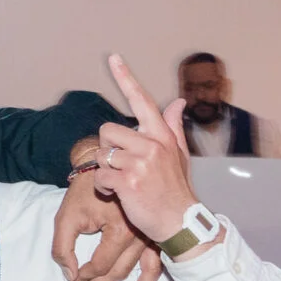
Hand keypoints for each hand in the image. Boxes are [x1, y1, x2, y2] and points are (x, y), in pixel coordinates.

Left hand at [52, 171, 163, 280]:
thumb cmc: (85, 190)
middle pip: (120, 271)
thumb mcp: (66, 216)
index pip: (101, 264)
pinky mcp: (155, 235)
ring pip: (145, 272)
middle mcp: (140, 236)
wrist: (106, 166)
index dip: (85, 276)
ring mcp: (151, 236)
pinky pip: (157, 264)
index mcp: (120, 229)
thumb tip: (71, 274)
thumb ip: (63, 247)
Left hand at [95, 55, 209, 251]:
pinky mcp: (128, 181)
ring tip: (123, 182)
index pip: (142, 100)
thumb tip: (177, 101)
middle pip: (107, 130)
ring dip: (105, 171)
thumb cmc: (175, 189)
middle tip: (123, 167)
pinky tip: (118, 194)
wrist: (180, 222)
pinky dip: (103, 188)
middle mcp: (152, 144)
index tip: (113, 57)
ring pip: (101, 154)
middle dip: (108, 149)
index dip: (126, 78)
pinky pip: (100, 176)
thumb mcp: (179, 156)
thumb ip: (173, 127)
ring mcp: (140, 162)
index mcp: (162, 135)